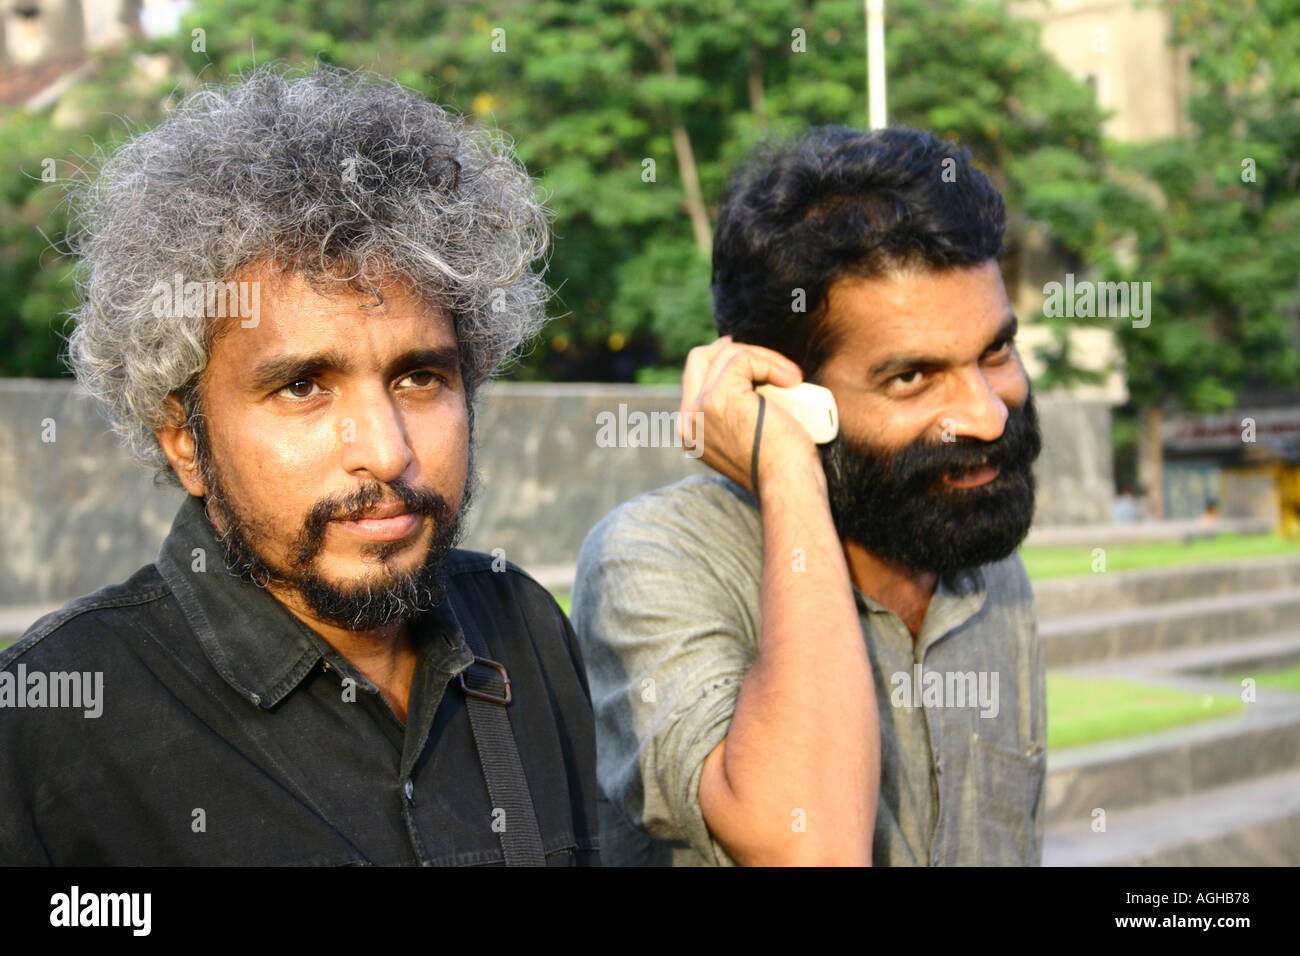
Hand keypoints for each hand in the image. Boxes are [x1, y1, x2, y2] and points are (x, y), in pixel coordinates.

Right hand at [678, 336, 822, 496]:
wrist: (786, 485)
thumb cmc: (781, 467)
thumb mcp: (749, 437)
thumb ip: (736, 413)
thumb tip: (751, 377)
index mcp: (691, 432)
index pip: (694, 380)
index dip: (720, 362)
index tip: (748, 358)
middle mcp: (688, 420)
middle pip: (699, 359)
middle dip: (736, 351)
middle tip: (764, 354)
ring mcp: (700, 407)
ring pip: (726, 355)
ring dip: (764, 358)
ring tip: (792, 379)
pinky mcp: (719, 396)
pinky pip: (743, 359)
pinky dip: (771, 363)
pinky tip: (791, 380)